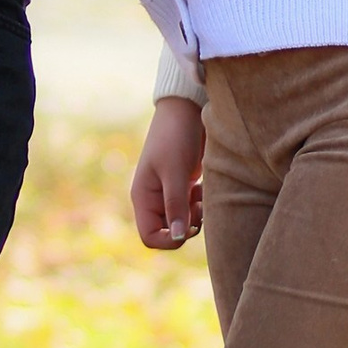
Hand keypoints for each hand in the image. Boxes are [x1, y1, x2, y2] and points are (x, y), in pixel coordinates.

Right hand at [132, 98, 205, 248]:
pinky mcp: (184, 184)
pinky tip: (204, 186)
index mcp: (143, 197)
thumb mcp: (176, 172)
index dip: (170, 239)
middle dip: (187, 225)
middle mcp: (154, 198)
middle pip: (169, 231)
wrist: (187, 108)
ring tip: (202, 194)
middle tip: (199, 206)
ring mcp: (169, 192)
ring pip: (183, 221)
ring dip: (196, 214)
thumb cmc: (176, 136)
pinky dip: (201, 203)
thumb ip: (176, 206)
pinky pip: (192, 207)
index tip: (189, 226)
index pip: (150, 237)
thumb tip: (178, 238)